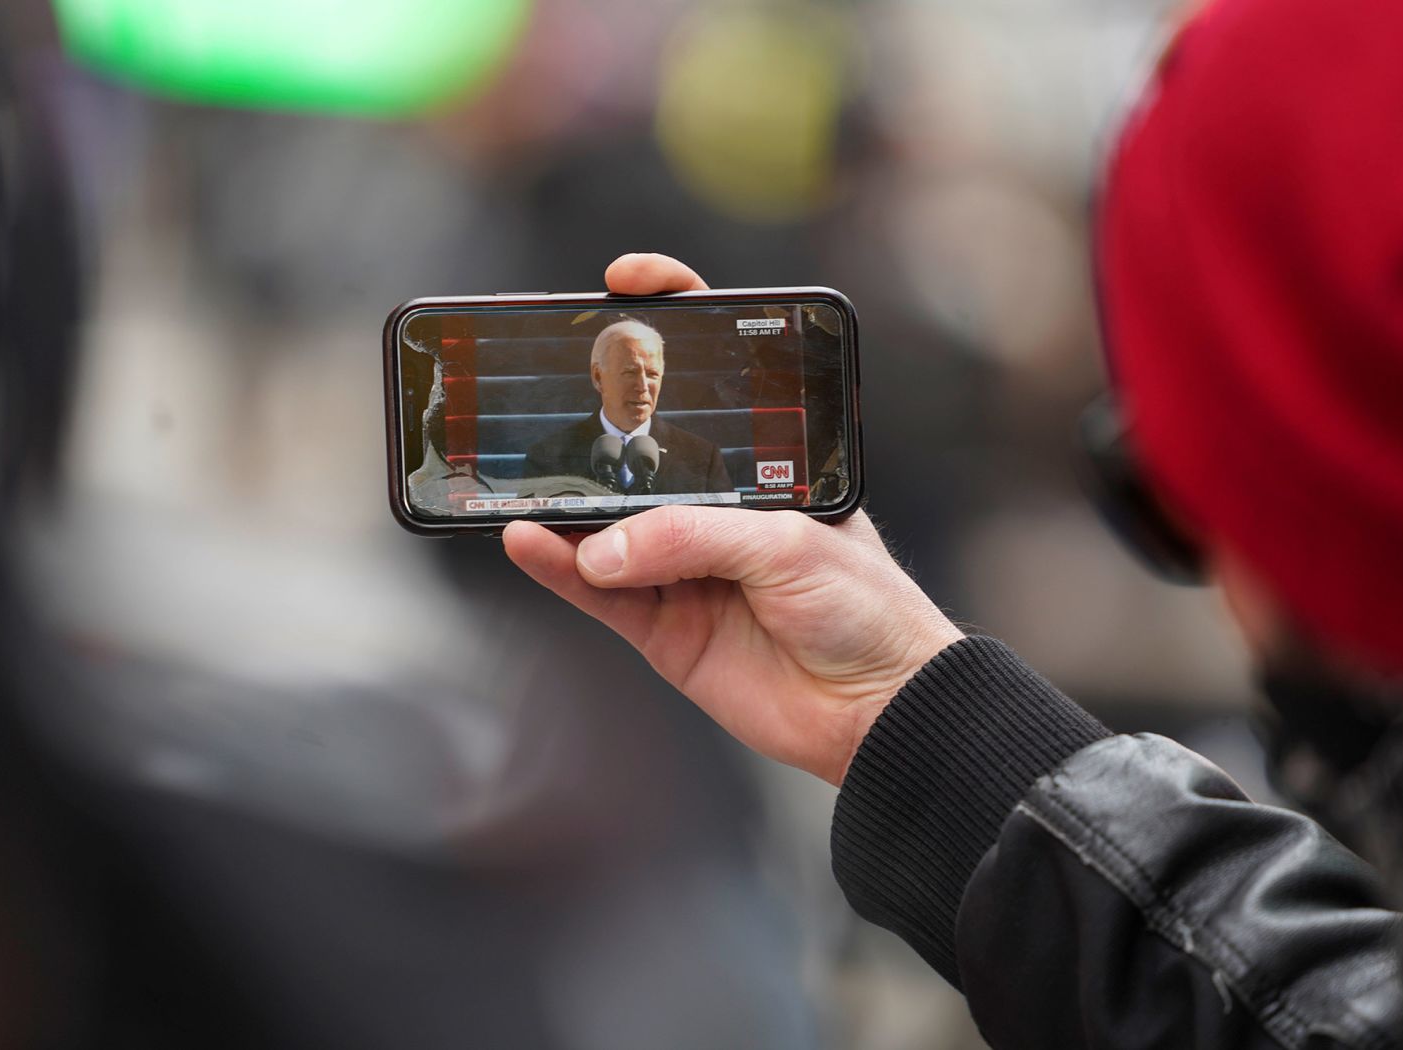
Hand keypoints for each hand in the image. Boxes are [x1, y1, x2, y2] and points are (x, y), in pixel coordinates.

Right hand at [503, 253, 962, 784]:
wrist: (881, 710)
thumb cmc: (866, 607)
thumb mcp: (791, 545)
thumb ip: (694, 537)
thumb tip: (602, 550)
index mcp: (763, 466)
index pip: (710, 378)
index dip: (670, 322)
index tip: (626, 287)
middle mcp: (717, 509)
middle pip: (640, 452)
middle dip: (593, 420)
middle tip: (547, 395)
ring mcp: (683, 567)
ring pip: (604, 525)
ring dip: (561, 507)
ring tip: (521, 488)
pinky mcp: (662, 627)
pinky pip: (595, 590)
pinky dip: (556, 566)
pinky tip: (527, 541)